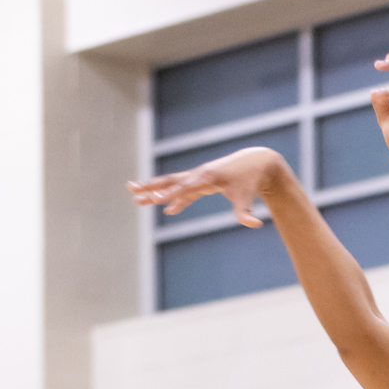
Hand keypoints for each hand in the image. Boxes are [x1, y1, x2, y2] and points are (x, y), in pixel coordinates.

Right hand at [128, 146, 285, 228]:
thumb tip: (255, 224)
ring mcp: (198, 177)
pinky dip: (175, 199)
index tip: (153, 200)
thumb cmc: (251, 181)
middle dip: (150, 187)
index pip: (184, 188)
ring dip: (154, 190)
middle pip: (170, 182)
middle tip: (131, 190)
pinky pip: (184, 191)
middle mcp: (199, 175)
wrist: (257, 163)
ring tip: (135, 196)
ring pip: (172, 184)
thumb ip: (246, 212)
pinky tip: (166, 209)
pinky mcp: (202, 182)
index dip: (169, 195)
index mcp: (207, 178)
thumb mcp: (247, 197)